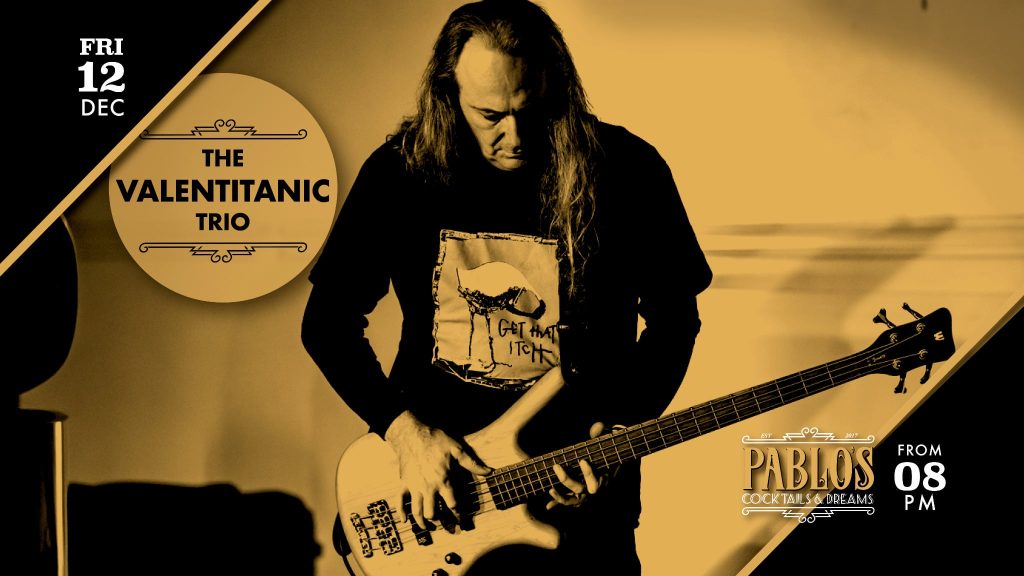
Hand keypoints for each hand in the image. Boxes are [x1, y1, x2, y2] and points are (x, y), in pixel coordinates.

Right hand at [385, 410, 491, 528]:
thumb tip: (489, 472)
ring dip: (422, 522)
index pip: (453, 504)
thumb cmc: (435, 439)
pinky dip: (401, 512)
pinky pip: (400, 501)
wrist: (411, 433)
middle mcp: (428, 488)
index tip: (461, 519)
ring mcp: (414, 487)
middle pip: (433, 513)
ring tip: (428, 527)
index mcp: (443, 481)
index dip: (458, 514)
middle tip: (445, 526)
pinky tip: (404, 520)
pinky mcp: (403, 483)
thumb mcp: (456, 449)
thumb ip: (472, 463)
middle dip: (440, 522)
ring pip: (417, 511)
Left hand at [546, 421, 607, 509]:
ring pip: (572, 500)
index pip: (595, 481)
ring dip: (560, 497)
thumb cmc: (604, 451)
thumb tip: (598, 426)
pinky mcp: (576, 497)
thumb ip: (601, 434)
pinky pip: (567, 502)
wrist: (607, 465)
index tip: (582, 460)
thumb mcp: (605, 442)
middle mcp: (593, 490)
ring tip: (550, 489)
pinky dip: (558, 504)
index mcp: (602, 478)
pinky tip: (548, 506)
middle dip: (567, 480)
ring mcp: (584, 495)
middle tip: (556, 467)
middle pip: (579, 489)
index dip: (588, 473)